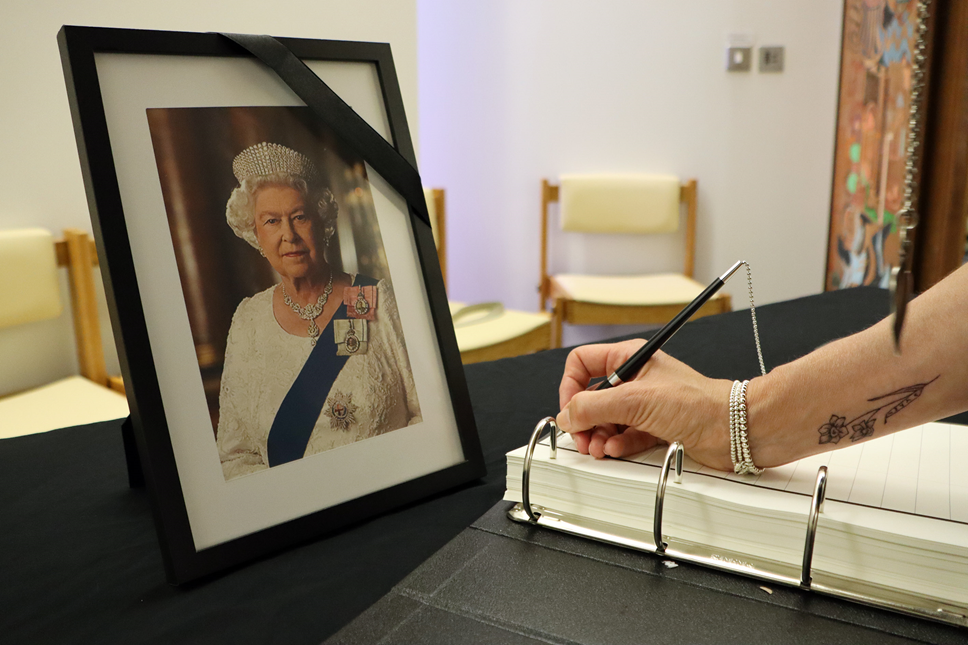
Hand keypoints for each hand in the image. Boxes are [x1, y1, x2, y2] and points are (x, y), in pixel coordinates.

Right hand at [555, 340, 733, 470]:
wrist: (733, 430)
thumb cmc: (697, 403)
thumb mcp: (634, 401)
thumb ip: (593, 407)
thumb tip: (567, 415)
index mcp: (629, 359)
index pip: (582, 364)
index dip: (570, 387)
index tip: (570, 410)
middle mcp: (635, 379)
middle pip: (591, 397)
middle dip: (584, 420)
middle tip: (582, 438)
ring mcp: (644, 404)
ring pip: (606, 420)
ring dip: (598, 436)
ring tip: (599, 448)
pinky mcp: (654, 427)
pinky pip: (623, 435)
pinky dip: (616, 444)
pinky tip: (616, 449)